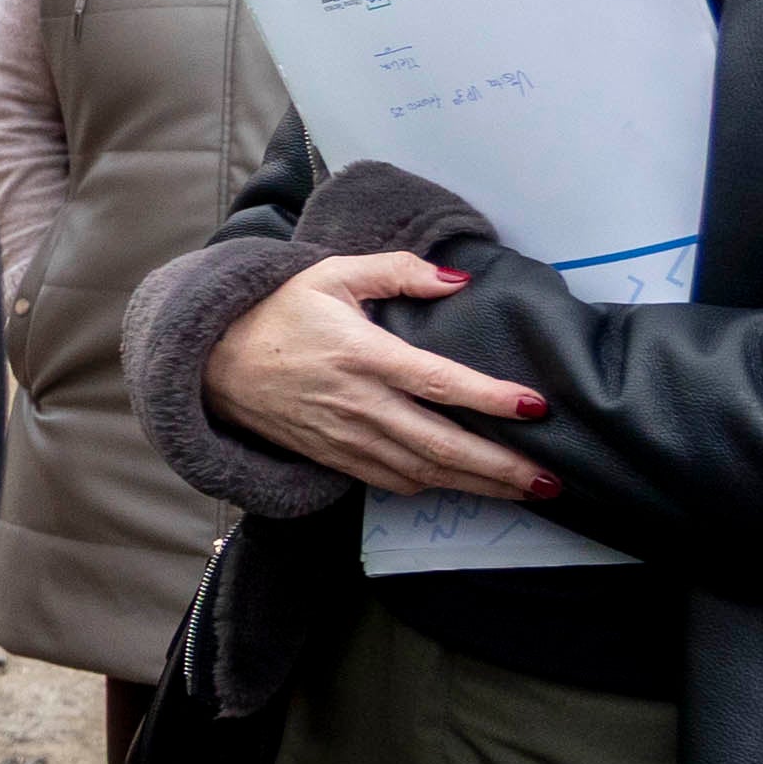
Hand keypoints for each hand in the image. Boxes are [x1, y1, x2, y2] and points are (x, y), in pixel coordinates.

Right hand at [210, 251, 557, 502]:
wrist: (213, 362)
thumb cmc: (277, 311)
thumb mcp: (332, 273)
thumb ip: (399, 271)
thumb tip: (456, 279)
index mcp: (363, 354)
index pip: (438, 382)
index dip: (489, 398)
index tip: (534, 407)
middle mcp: (359, 404)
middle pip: (442, 445)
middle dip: (500, 467)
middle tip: (549, 480)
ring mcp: (346, 437)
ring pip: (424, 473)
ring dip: (476, 486)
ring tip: (524, 492)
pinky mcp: (334, 456)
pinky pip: (393, 481)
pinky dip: (434, 487)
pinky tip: (465, 486)